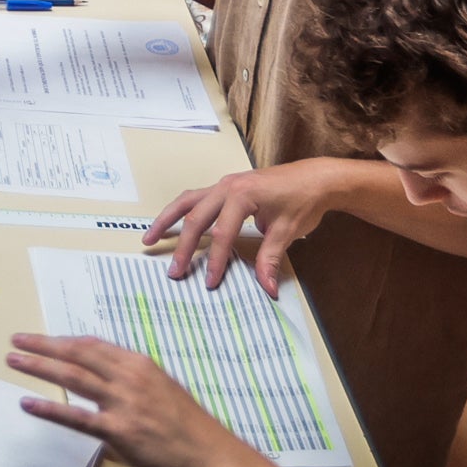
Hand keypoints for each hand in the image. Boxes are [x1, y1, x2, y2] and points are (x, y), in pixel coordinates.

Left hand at [6, 333, 258, 466]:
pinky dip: (49, 408)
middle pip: (77, 354)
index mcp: (140, 365)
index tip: (44, 339)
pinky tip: (28, 403)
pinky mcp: (119, 431)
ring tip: (13, 361)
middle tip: (16, 340)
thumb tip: (111, 382)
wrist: (213, 457)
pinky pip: (76, 418)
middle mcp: (129, 377)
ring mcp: (123, 403)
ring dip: (39, 366)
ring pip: (72, 377)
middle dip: (43, 345)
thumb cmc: (191, 430)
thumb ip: (136, 384)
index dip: (65, 341)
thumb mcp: (164, 391)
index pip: (93, 346)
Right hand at [140, 161, 348, 295]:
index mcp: (242, 195)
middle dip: (184, 247)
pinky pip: (196, 198)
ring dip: (168, 220)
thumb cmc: (303, 200)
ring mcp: (224, 184)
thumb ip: (270, 259)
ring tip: (149, 239)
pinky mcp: (226, 187)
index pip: (222, 233)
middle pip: (197, 218)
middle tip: (174, 272)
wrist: (317, 178)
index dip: (215, 260)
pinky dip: (181, 211)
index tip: (209, 282)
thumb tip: (266, 288)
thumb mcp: (288, 231)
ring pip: (187, 201)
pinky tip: (173, 224)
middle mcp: (227, 186)